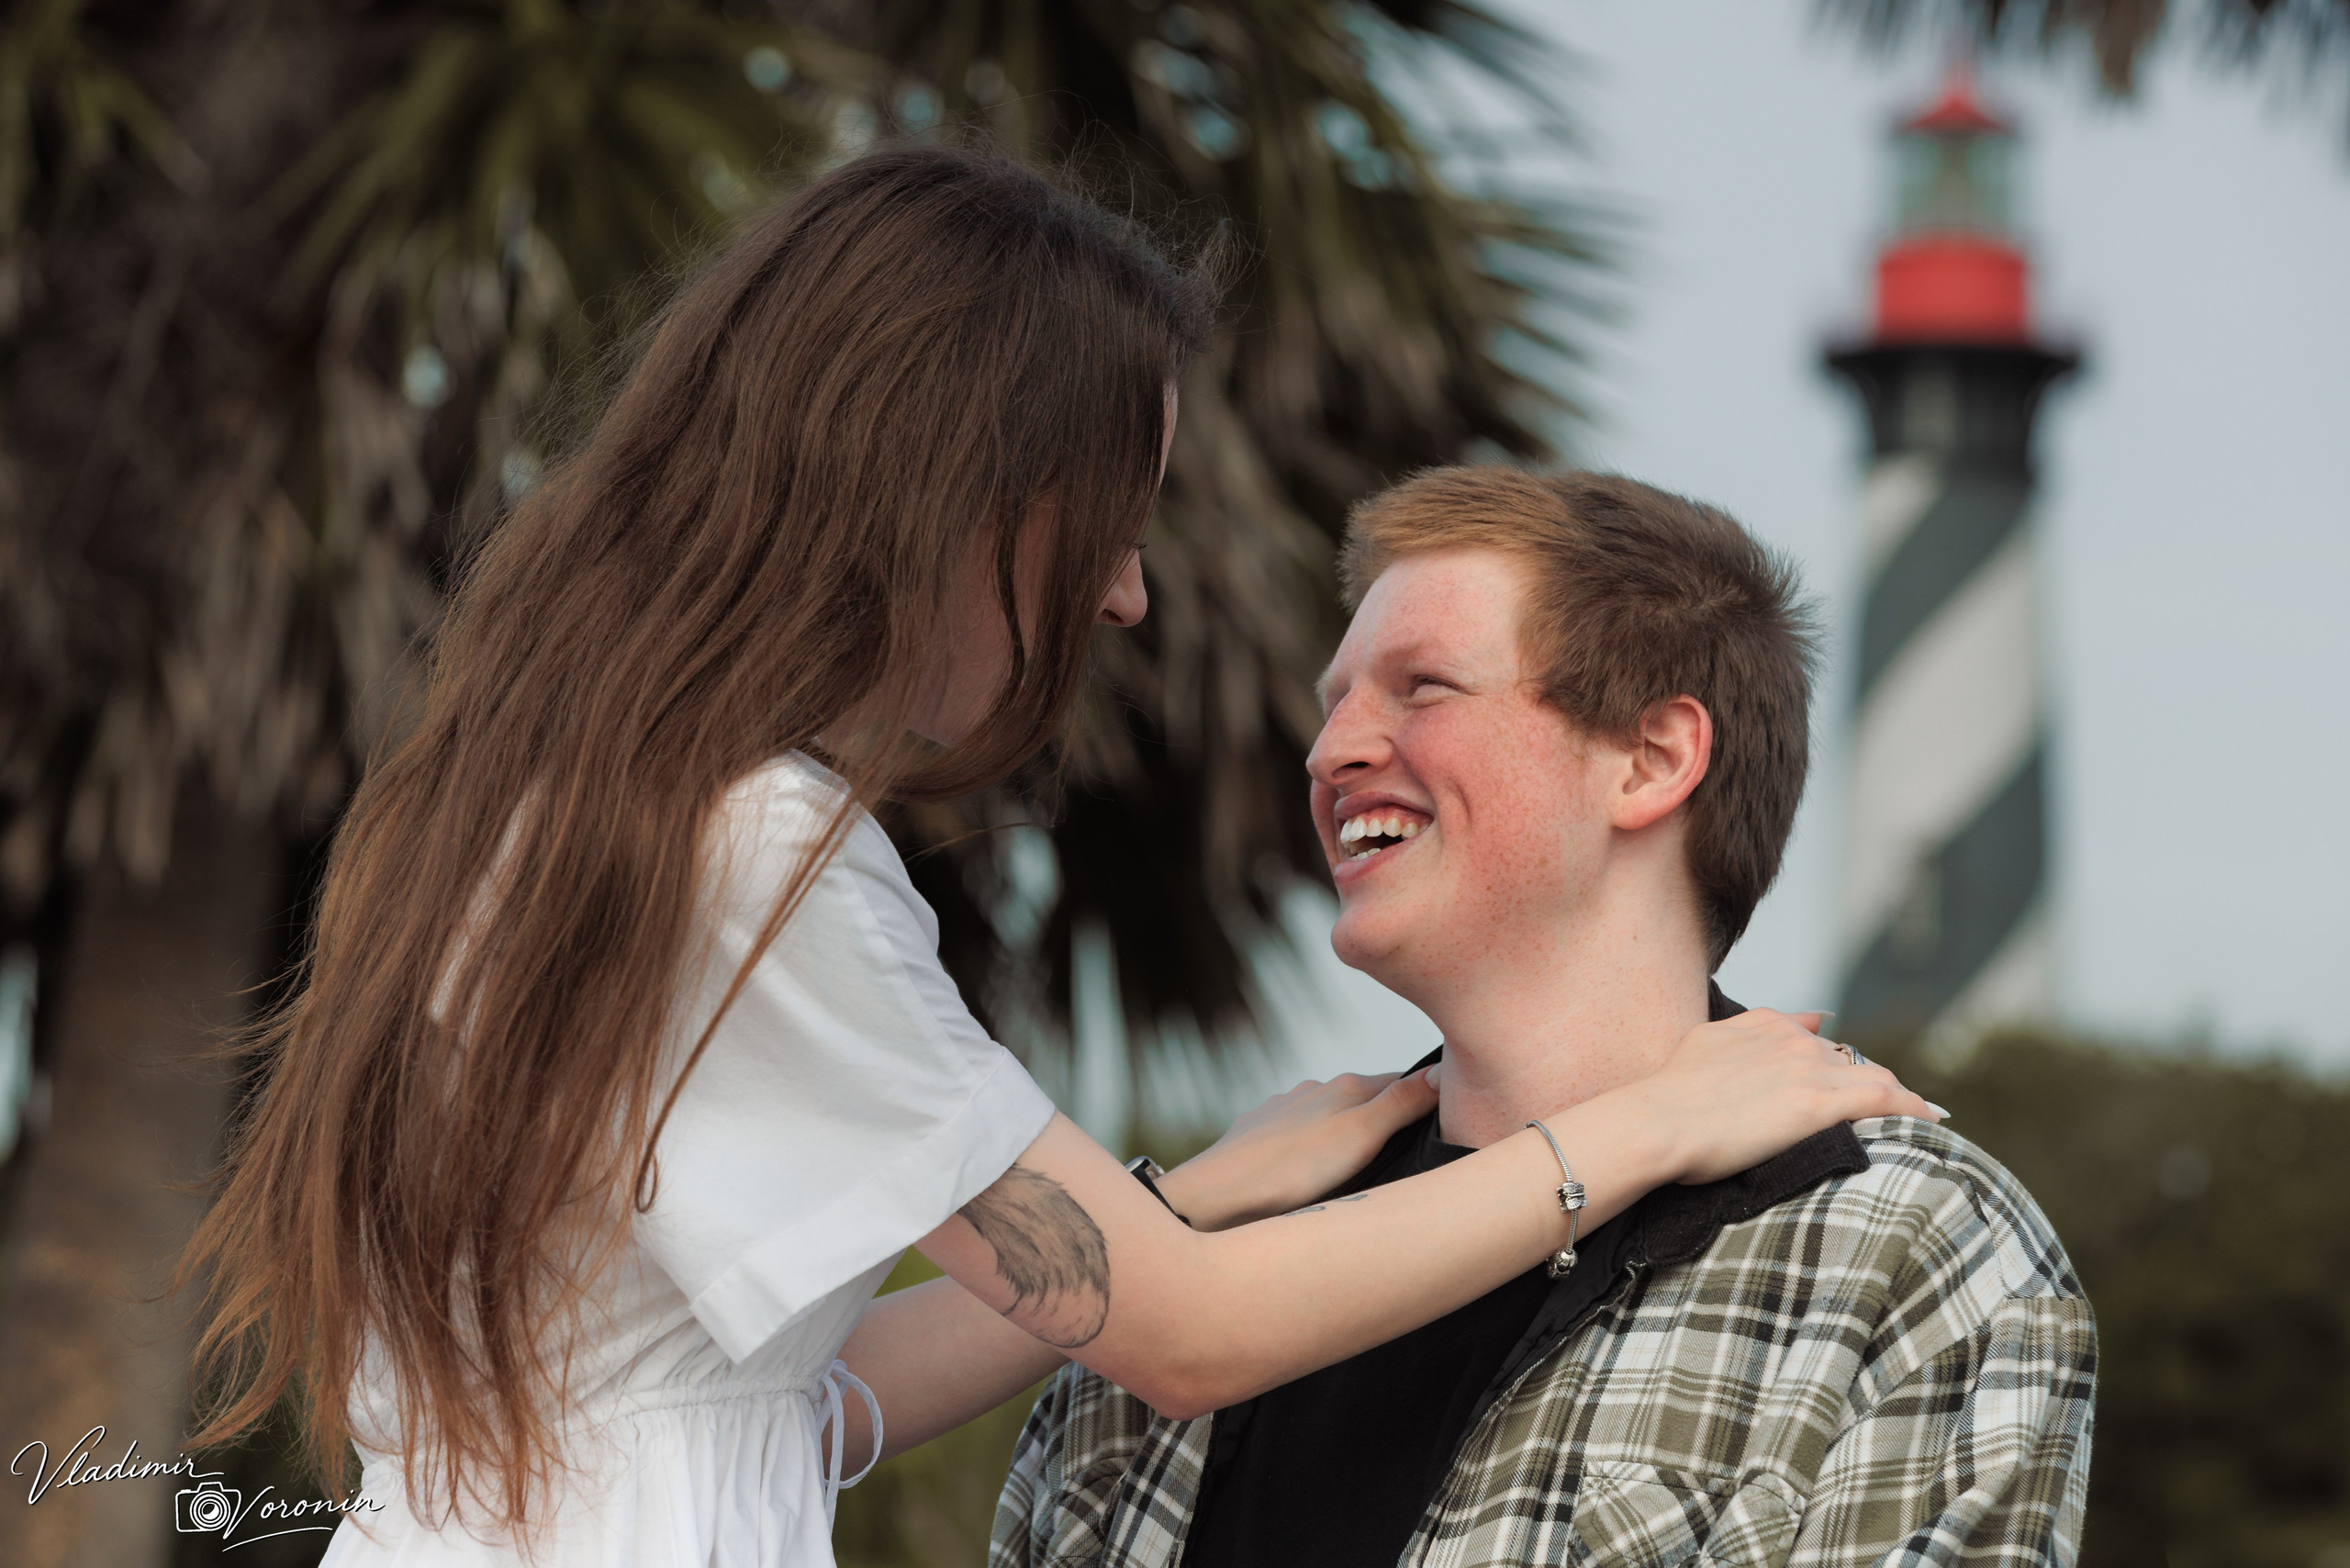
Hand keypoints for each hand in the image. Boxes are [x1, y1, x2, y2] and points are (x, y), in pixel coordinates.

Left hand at [1157, 1068, 1439, 1229]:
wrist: (1213, 1199)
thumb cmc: (1290, 1172)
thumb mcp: (1359, 1137)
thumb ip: (1400, 1105)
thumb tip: (1443, 1072)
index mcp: (1344, 1088)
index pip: (1401, 1082)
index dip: (1427, 1098)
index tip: (1450, 1119)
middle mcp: (1312, 1092)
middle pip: (1365, 1101)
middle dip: (1388, 1120)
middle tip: (1415, 1151)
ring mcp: (1281, 1114)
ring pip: (1330, 1121)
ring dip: (1348, 1139)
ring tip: (1366, 1170)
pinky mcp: (1257, 1140)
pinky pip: (1299, 1143)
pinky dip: (1314, 1155)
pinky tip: (1315, 1178)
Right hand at [1596, 1010, 1940, 1186]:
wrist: (1657, 1121)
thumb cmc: (1668, 1095)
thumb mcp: (1708, 1043)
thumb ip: (1752, 1028)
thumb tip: (1805, 1018)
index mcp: (1764, 1026)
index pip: (1818, 1042)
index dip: (1838, 1064)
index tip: (1851, 1081)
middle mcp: (1793, 1040)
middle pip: (1852, 1061)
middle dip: (1872, 1085)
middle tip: (1892, 1114)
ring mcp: (1808, 1068)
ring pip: (1875, 1079)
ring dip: (1899, 1100)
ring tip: (1920, 1122)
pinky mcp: (1819, 1103)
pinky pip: (1887, 1100)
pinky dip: (1916, 1109)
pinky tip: (1936, 1122)